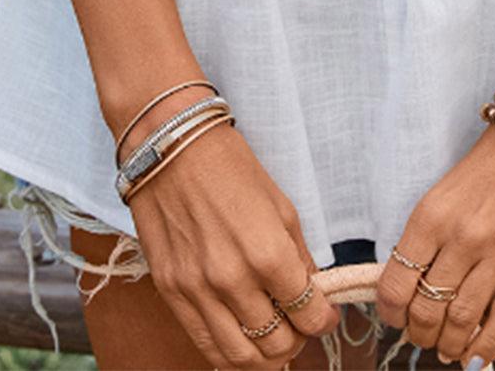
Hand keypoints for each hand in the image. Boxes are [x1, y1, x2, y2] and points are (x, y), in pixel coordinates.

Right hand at [126, 112, 340, 368]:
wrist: (170, 146)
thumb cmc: (229, 166)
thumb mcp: (280, 204)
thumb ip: (298, 255)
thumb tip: (314, 293)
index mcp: (267, 252)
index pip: (308, 313)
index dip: (323, 320)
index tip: (324, 315)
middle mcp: (232, 279)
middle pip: (277, 344)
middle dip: (297, 340)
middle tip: (299, 325)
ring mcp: (198, 290)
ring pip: (241, 357)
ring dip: (265, 357)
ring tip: (274, 339)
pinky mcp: (172, 292)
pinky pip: (205, 344)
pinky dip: (229, 353)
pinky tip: (242, 339)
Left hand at [375, 89, 494, 367]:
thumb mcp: (450, 189)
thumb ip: (433, 233)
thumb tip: (416, 282)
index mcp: (432, 212)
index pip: (396, 281)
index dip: (392, 312)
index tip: (396, 319)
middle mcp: (462, 234)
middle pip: (428, 308)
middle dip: (422, 333)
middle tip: (426, 338)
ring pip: (464, 319)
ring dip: (451, 344)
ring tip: (450, 350)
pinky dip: (488, 344)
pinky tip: (479, 355)